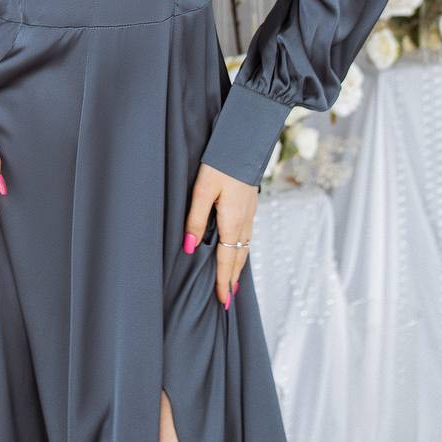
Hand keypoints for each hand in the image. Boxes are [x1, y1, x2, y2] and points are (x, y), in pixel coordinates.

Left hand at [183, 161, 257, 305]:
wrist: (246, 140)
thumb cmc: (222, 162)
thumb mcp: (203, 190)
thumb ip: (195, 219)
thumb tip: (190, 247)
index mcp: (232, 220)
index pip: (228, 259)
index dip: (224, 281)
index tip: (223, 301)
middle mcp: (245, 220)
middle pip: (239, 256)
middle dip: (233, 278)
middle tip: (228, 298)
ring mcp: (250, 212)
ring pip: (245, 245)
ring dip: (238, 264)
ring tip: (233, 279)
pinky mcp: (251, 203)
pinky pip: (247, 233)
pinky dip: (242, 247)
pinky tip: (238, 246)